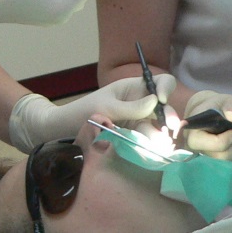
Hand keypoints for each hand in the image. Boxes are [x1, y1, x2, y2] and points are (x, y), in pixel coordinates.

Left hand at [9, 74, 176, 151]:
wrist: (61, 132)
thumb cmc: (81, 112)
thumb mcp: (106, 108)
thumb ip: (131, 107)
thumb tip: (157, 102)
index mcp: (132, 87)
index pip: (160, 82)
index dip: (165, 89)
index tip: (162, 101)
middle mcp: (138, 102)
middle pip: (162, 107)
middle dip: (168, 118)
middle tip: (170, 132)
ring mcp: (134, 120)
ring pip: (155, 125)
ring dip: (160, 135)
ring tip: (161, 147)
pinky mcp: (130, 136)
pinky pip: (145, 138)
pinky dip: (150, 144)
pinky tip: (152, 151)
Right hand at [182, 90, 231, 166]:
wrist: (216, 115)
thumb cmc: (220, 106)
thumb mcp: (227, 100)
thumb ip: (230, 105)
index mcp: (195, 135)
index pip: (212, 145)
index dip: (227, 140)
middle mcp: (199, 152)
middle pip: (222, 159)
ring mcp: (208, 161)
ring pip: (230, 168)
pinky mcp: (218, 167)